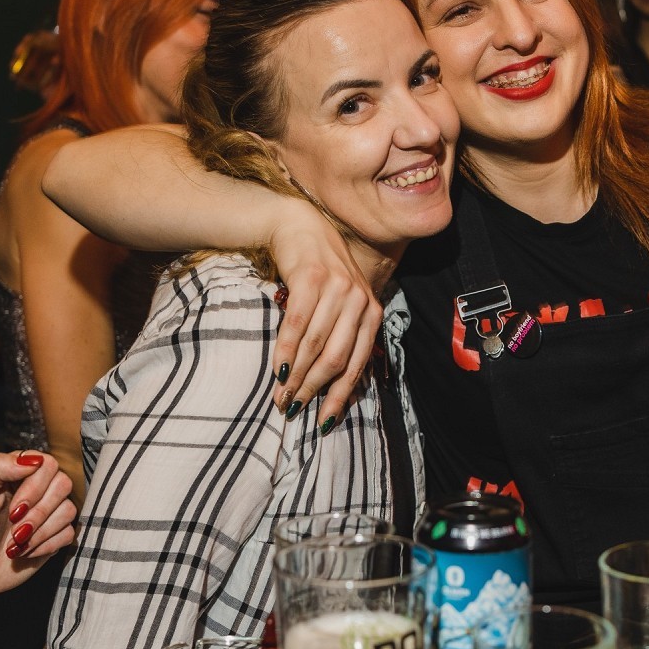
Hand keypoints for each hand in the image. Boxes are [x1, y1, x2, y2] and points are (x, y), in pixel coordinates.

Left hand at [0, 451, 76, 598]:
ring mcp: (48, 514)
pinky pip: (68, 534)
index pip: (47, 464)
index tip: (13, 508)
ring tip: (15, 542)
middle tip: (14, 526)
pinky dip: (44, 546)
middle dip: (37, 512)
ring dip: (39, 532)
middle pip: (63, 484)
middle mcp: (38, 490)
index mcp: (18, 475)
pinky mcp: (55, 537)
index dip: (35, 487)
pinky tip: (24, 551)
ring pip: (68, 510)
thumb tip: (33, 460)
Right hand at [268, 198, 382, 428]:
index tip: (324, 422)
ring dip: (296, 375)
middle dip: (314, 389)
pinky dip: (286, 350)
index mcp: (371, 312)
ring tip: (281, 396)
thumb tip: (333, 386)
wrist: (300, 226)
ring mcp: (337, 289)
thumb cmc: (320, 274)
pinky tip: (277, 369)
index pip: (358, 364)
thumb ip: (343, 336)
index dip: (340, 396)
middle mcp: (359, 301)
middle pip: (337, 358)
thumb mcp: (341, 303)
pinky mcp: (312, 280)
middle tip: (293, 409)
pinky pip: (298, 324)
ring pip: (316, 345)